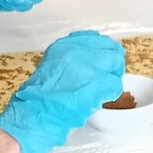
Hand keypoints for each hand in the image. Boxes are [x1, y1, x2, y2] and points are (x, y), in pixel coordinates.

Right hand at [0, 30, 124, 152]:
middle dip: (112, 62)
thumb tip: (87, 63)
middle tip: (109, 75)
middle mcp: (77, 51)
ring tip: (104, 89)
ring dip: (113, 77)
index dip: (102, 50)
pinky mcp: (98, 82)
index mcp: (64, 45)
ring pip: (115, 63)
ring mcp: (89, 65)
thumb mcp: (50, 68)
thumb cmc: (39, 98)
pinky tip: (102, 98)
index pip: (94, 38)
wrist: (37, 113)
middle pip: (109, 48)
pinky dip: (111, 93)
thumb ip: (69, 60)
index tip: (102, 59)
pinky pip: (115, 84)